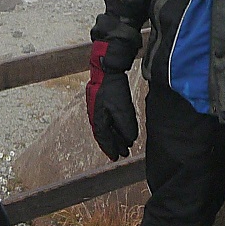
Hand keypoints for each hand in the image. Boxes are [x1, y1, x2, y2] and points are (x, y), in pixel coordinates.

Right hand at [86, 41, 138, 159]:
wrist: (106, 68)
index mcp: (98, 119)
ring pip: (105, 127)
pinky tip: (117, 126)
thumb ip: (125, 126)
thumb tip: (129, 139)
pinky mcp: (100, 100)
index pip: (104, 139)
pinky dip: (112, 126)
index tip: (116, 157)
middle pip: (104, 135)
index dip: (110, 149)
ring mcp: (96, 107)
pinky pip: (105, 119)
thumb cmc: (112, 88)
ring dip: (113, 136)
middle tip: (121, 153)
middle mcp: (95, 115)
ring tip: (122, 142)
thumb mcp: (122, 109)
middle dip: (113, 145)